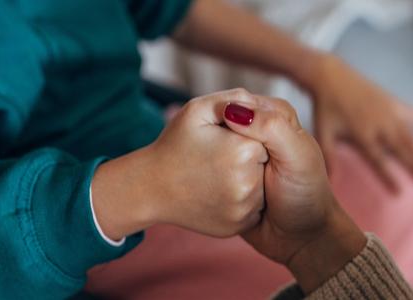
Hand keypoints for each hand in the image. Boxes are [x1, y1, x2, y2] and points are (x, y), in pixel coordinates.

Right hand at [91, 89, 267, 238]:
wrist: (149, 190)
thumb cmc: (173, 146)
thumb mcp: (197, 110)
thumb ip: (234, 99)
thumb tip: (259, 108)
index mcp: (242, 150)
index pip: (263, 136)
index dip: (242, 137)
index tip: (220, 142)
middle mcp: (247, 182)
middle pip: (263, 163)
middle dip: (247, 159)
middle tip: (215, 160)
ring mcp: (243, 208)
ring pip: (260, 187)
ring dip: (245, 181)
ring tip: (214, 178)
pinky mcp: (239, 225)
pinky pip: (252, 209)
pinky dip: (240, 202)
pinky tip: (217, 195)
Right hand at [222, 93, 366, 293]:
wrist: (302, 239)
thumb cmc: (306, 195)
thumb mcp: (295, 156)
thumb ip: (271, 127)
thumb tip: (232, 109)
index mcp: (275, 118)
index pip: (238, 106)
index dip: (228, 120)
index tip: (227, 140)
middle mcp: (258, 135)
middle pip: (224, 130)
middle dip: (221, 148)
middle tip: (242, 172)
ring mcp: (243, 160)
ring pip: (215, 155)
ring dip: (217, 172)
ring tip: (233, 188)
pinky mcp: (231, 181)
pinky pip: (213, 177)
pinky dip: (214, 187)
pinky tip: (220, 196)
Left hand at [299, 55, 412, 191]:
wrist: (331, 76)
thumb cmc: (325, 108)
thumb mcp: (323, 133)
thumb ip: (328, 157)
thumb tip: (329, 182)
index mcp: (361, 134)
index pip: (378, 160)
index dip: (389, 176)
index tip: (400, 193)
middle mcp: (379, 124)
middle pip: (400, 149)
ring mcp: (390, 112)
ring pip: (411, 136)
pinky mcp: (395, 102)